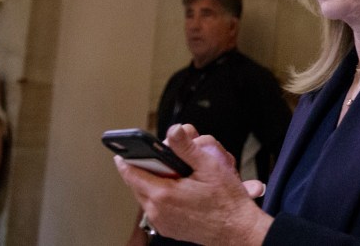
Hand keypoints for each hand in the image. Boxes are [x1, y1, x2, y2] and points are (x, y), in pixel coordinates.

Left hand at [114, 124, 272, 244]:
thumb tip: (173, 131)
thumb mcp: (209, 166)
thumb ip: (186, 147)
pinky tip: (177, 189)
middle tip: (158, 159)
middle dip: (143, 170)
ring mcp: (162, 222)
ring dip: (152, 184)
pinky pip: (155, 209)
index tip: (122, 152)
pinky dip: (160, 197)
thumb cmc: (227, 201)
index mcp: (163, 194)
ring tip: (170, 173)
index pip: (131, 174)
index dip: (126, 160)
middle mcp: (158, 211)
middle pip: (136, 185)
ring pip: (146, 197)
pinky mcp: (168, 229)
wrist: (237, 229)